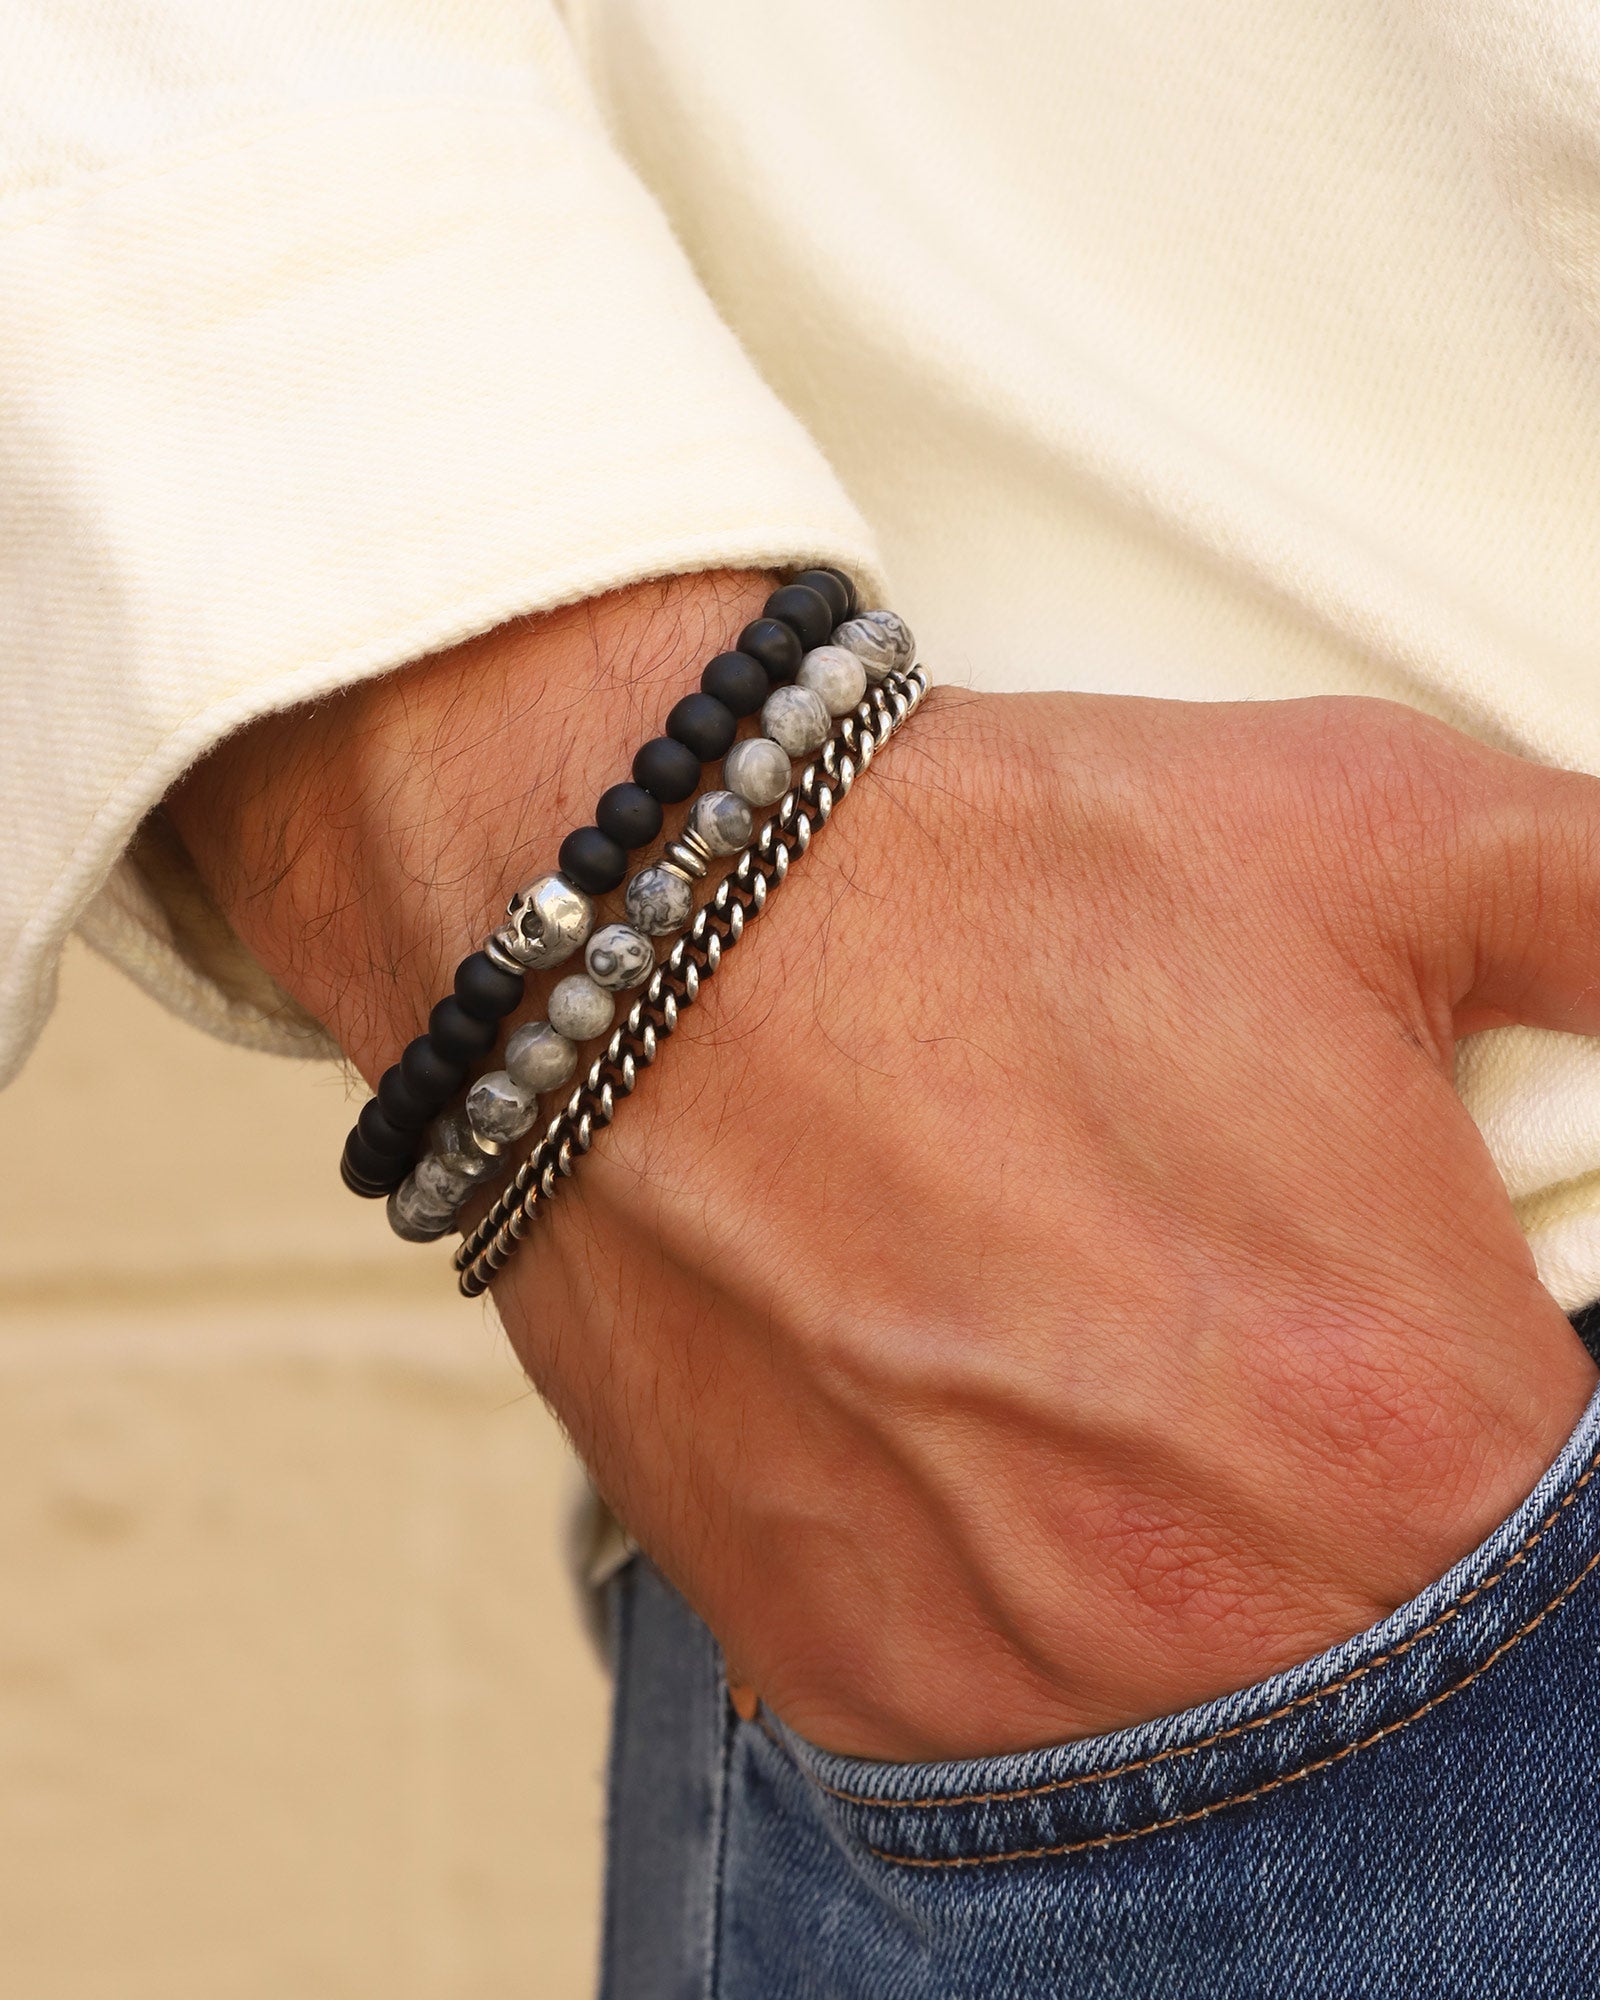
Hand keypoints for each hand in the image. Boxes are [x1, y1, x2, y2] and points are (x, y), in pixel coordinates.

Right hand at [169, 579, 1599, 1760]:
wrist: (654, 929)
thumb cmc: (982, 886)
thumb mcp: (1396, 833)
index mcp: (1418, 1433)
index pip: (1582, 1516)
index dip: (1508, 1391)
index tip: (1436, 1324)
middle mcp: (1226, 1601)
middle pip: (1407, 1622)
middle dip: (1361, 1466)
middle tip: (1250, 1304)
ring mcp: (1025, 1668)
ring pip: (1207, 1666)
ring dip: (1193, 1527)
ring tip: (1099, 1335)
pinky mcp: (860, 1668)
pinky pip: (1016, 1692)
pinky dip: (1029, 1572)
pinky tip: (983, 1407)